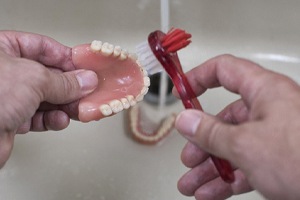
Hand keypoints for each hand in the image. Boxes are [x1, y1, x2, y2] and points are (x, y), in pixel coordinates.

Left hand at [0, 31, 97, 167]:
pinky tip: (59, 120)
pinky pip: (39, 116)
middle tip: (88, 91)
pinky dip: (52, 119)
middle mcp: (5, 72)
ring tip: (79, 108)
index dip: (67, 57)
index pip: (43, 47)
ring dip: (65, 105)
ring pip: (46, 98)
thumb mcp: (33, 80)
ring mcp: (8, 96)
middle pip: (48, 75)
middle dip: (69, 86)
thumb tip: (85, 80)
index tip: (86, 68)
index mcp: (2, 50)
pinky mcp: (11, 119)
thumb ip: (64, 81)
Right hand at [174, 55, 299, 199]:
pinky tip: (211, 193)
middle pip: (225, 119)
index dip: (199, 77)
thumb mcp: (246, 144)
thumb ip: (211, 132)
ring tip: (192, 184)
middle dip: (201, 142)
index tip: (182, 91)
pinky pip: (245, 166)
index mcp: (264, 91)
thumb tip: (186, 120)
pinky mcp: (280, 160)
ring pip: (233, 147)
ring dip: (210, 168)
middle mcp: (269, 110)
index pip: (224, 70)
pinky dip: (226, 180)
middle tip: (188, 157)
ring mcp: (274, 137)